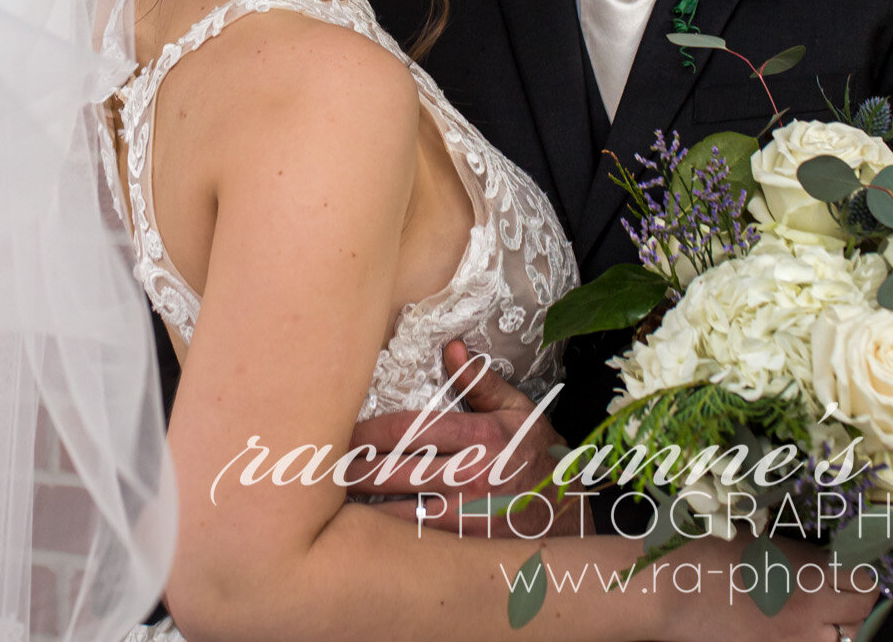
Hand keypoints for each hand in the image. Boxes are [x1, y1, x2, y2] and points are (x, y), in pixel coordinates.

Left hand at [346, 339, 584, 536]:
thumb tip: (451, 347)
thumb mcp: (520, 413)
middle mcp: (473, 474)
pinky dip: (387, 537)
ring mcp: (470, 514)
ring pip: (400, 511)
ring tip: (326, 503)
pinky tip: (361, 534)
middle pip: (395, 471)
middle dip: (353, 470)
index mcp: (481, 436)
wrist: (576, 517)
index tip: (339, 433)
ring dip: (362, 507)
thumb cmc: (541, 459)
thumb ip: (481, 382)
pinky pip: (418, 540)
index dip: (367, 433)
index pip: (409, 431)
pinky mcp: (469, 545)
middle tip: (316, 469)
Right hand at [658, 535, 878, 641]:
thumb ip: (803, 556)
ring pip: (840, 639)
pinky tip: (793, 626)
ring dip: (838, 626)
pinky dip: (811, 639)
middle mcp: (811, 610)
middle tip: (841, 591)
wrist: (673, 589)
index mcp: (810, 574)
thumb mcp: (763, 541)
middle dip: (856, 603)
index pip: (865, 584)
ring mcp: (794, 638)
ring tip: (820, 613)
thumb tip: (827, 562)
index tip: (853, 571)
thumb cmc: (710, 552)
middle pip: (859, 614)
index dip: (863, 577)